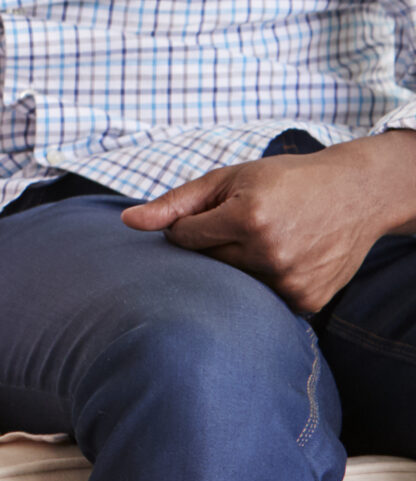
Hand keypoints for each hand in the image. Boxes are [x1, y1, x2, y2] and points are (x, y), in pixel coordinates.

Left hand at [121, 132, 415, 313]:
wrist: (356, 194)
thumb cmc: (284, 181)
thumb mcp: (228, 179)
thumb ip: (175, 203)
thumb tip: (126, 222)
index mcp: (248, 218)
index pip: (184, 237)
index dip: (191, 224)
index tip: (214, 214)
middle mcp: (270, 253)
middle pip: (207, 262)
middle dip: (214, 245)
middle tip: (244, 226)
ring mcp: (291, 281)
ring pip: (232, 283)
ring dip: (238, 266)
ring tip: (268, 240)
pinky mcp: (307, 301)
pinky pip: (262, 299)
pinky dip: (263, 282)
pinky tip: (285, 259)